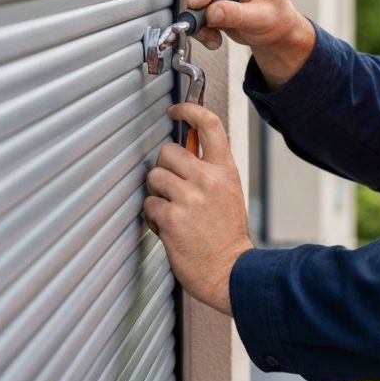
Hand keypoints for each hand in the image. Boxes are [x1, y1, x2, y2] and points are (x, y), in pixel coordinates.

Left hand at [144, 103, 251, 314]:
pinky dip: (153, 216)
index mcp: (225, 170)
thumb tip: (186, 150)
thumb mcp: (228, 192)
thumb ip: (210, 170)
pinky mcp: (171, 218)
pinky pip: (148, 204)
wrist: (230, 270)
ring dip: (156, 193)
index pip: (209, 124)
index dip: (188, 111)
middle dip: (163, 167)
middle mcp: (208, 179)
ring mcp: (189, 198)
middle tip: (170, 185)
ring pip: (154, 176)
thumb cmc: (227, 235)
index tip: (176, 110)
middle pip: (168, 150)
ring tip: (171, 209)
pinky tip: (167, 227)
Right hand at [182, 0, 315, 87]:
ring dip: (196, 17)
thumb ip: (235, 15)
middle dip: (198, 8)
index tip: (196, 6)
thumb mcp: (259, 20)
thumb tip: (211, 12)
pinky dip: (196, 19)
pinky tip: (211, 32)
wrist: (274, 29)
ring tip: (211, 36)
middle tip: (204, 31)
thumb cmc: (275, 20)